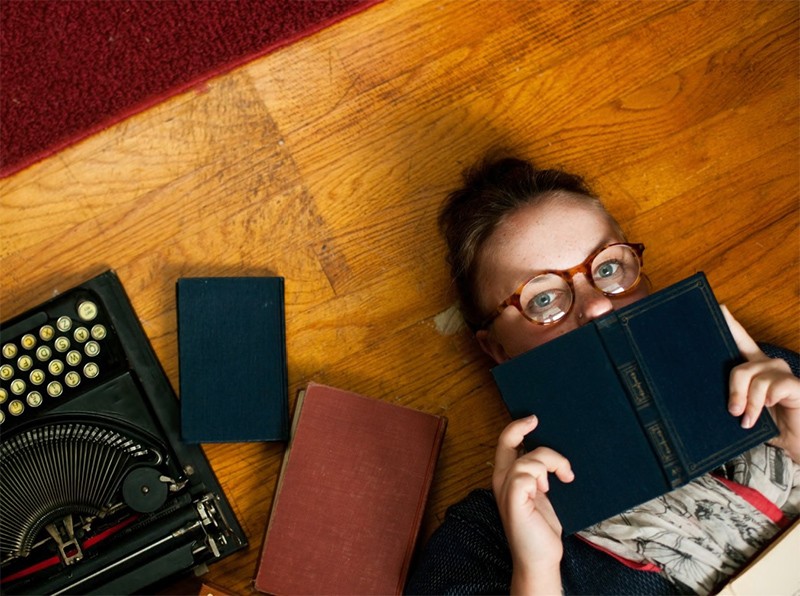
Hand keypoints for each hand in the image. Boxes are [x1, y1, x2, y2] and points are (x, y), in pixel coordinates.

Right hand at [492, 415, 573, 593]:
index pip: (505, 443)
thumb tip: (554, 452)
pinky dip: (544, 476)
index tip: (534, 419)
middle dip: (520, 427)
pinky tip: (551, 489)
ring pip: (529, 458)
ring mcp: (507, 489)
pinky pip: (527, 473)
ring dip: (551, 463)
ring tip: (563, 478)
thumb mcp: (542, 494)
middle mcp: (503, 480)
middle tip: (536, 420)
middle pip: (507, 441)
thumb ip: (540, 474)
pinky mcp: (514, 499)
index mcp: (507, 477)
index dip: (517, 427)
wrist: (541, 558)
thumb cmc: (542, 528)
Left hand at [722, 305, 799, 462]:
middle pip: (739, 368)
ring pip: (753, 379)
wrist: (796, 442)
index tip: (718, 307)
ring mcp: (782, 372)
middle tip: (733, 412)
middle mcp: (768, 364)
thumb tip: (706, 394)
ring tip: (749, 420)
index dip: (730, 323)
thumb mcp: (744, 409)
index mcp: (754, 366)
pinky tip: (771, 409)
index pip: (740, 340)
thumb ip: (731, 398)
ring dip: (748, 403)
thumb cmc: (769, 425)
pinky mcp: (794, 384)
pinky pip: (771, 387)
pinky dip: (765, 402)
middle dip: (733, 392)